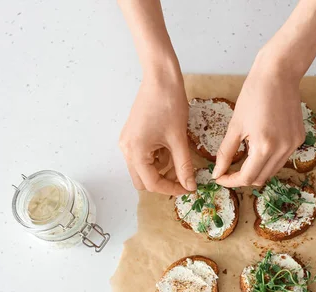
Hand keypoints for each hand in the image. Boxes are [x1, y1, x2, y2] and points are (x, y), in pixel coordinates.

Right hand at [119, 73, 195, 194]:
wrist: (160, 79)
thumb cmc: (169, 105)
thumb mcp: (179, 139)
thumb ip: (184, 166)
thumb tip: (190, 186)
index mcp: (135, 151)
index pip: (152, 183)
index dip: (172, 189)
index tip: (189, 188)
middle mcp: (126, 149)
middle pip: (143, 181)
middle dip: (164, 181)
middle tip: (184, 177)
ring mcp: (127, 142)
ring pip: (143, 170)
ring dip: (162, 170)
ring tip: (179, 157)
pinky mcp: (132, 136)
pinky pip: (143, 157)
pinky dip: (158, 159)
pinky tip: (170, 148)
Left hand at [212, 55, 304, 186]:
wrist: (278, 73)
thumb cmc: (254, 94)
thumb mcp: (235, 125)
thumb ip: (226, 153)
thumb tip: (217, 172)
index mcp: (264, 147)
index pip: (246, 178)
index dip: (230, 181)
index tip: (220, 177)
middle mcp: (282, 150)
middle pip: (260, 178)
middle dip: (243, 178)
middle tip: (228, 170)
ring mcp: (293, 145)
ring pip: (272, 171)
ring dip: (256, 170)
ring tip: (243, 159)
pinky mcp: (299, 139)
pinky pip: (281, 158)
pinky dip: (268, 159)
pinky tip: (260, 146)